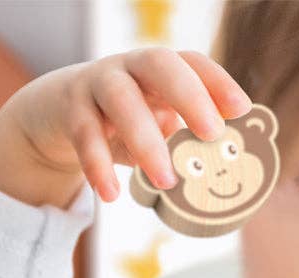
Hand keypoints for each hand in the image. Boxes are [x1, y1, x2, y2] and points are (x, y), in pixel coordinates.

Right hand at [0, 48, 251, 207]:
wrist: (57, 113)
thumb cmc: (124, 123)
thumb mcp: (156, 125)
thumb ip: (186, 142)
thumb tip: (225, 175)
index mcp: (159, 70)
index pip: (192, 62)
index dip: (218, 82)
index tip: (241, 110)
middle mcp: (131, 67)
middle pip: (160, 65)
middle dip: (189, 96)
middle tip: (212, 133)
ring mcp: (98, 84)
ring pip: (121, 101)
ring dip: (147, 141)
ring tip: (166, 182)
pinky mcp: (70, 109)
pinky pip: (84, 135)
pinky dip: (98, 165)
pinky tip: (111, 194)